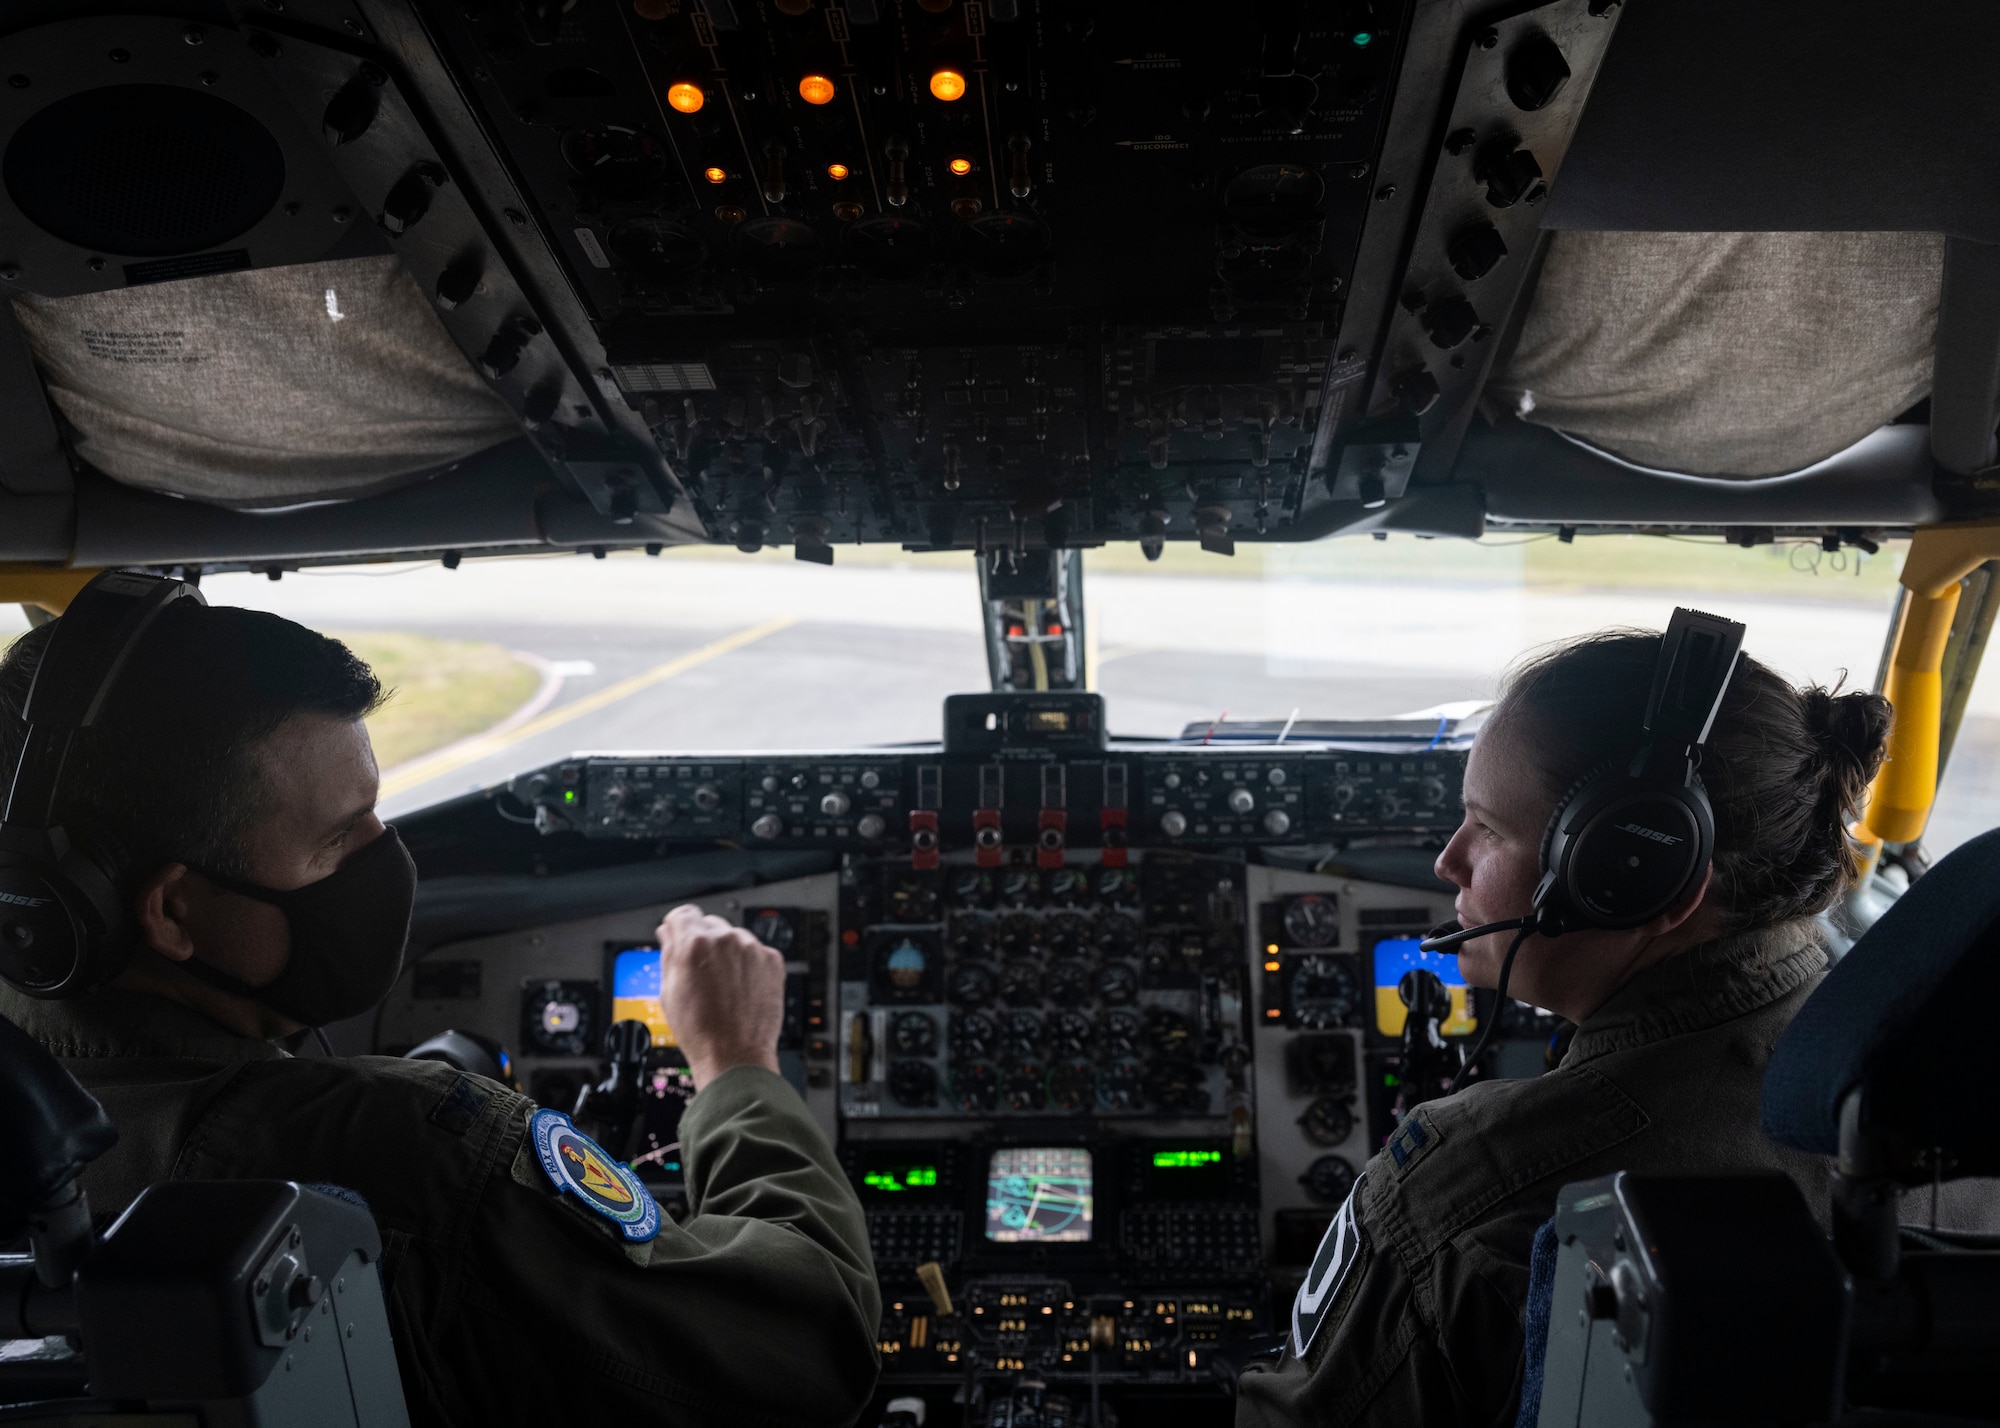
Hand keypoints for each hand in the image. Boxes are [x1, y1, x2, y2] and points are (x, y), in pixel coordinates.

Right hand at [656, 904, 785, 1091]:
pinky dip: (748, 964)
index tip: (679, 935)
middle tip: (700, 972)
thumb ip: (668, 953)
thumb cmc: (701, 1031)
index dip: (678, 927)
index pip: (683, 914)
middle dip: (703, 942)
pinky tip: (740, 989)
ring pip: (734, 938)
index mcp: (695, 944)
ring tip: (722, 986)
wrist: (735, 1055)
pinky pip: (755, 952)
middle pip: (709, 924)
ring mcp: (752, 949)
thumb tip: (668, 933)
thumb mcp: (668, 991)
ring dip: (727, 953)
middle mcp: (726, 940)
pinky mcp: (772, 961)